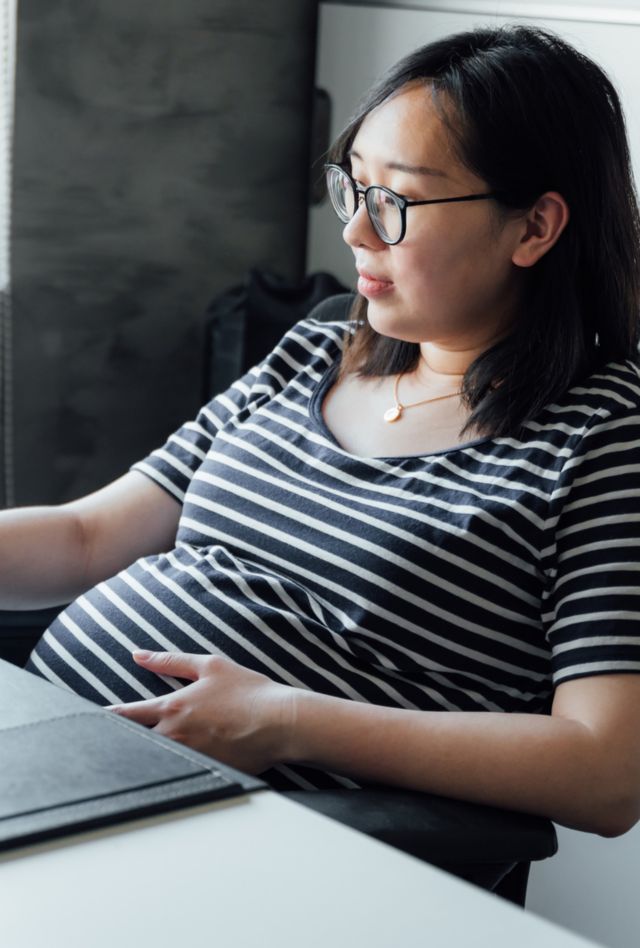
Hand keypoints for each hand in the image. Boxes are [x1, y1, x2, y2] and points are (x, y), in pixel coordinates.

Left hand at [107, 650, 296, 774]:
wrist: (279, 722)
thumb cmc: (248, 691)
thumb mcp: (210, 665)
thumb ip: (170, 660)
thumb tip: (138, 655)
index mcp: (172, 708)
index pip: (126, 715)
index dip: (106, 717)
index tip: (91, 719)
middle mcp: (175, 735)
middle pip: (134, 743)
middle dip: (119, 742)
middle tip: (106, 743)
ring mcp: (189, 757)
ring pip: (154, 760)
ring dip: (143, 756)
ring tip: (131, 758)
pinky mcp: (205, 772)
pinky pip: (180, 772)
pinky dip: (170, 770)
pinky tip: (167, 770)